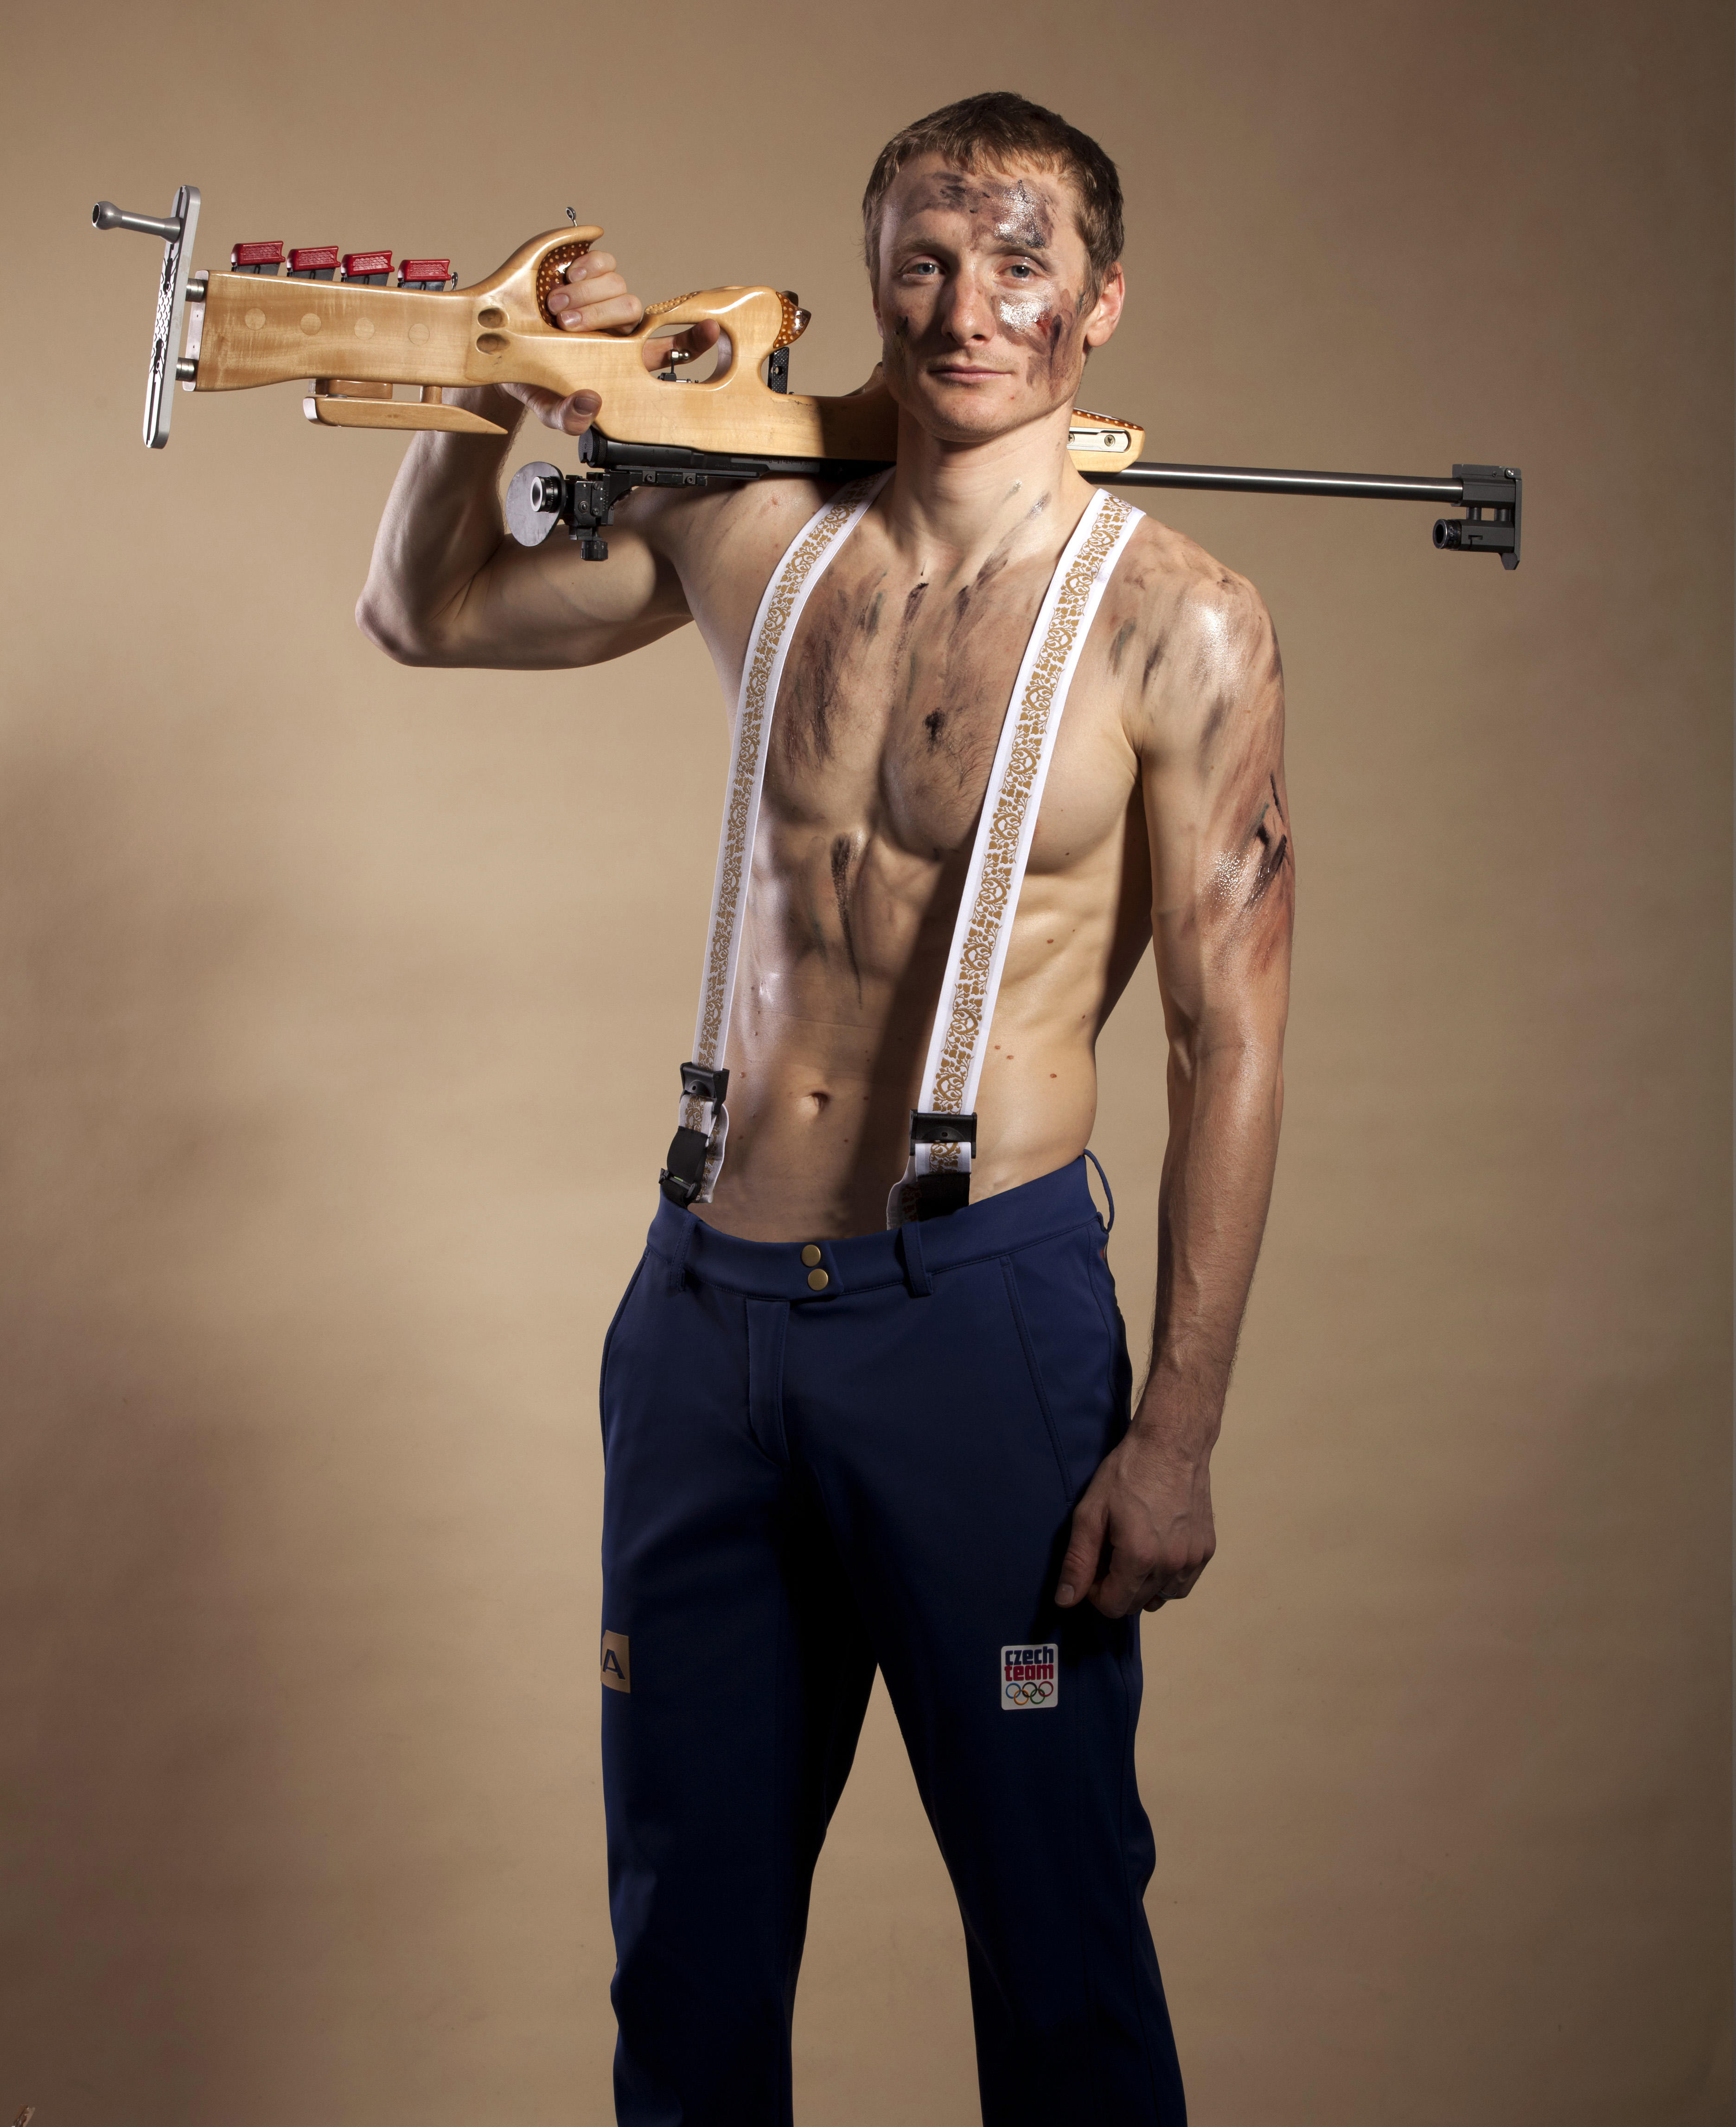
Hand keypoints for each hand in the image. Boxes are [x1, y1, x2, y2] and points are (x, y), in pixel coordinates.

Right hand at [502, 252, 722, 438]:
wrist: (499, 347)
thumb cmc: (533, 379)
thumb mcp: (548, 407)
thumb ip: (569, 417)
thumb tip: (590, 405)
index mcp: (623, 359)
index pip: (670, 349)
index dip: (693, 339)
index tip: (710, 330)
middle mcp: (619, 327)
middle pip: (635, 311)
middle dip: (600, 316)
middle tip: (566, 325)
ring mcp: (604, 297)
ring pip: (619, 286)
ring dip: (587, 296)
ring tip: (555, 308)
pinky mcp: (587, 271)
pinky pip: (604, 261)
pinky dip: (586, 268)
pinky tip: (566, 278)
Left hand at [1053, 1425, 1216, 1618]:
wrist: (1173, 1444)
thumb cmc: (1128, 1472)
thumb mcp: (1091, 1512)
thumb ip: (1078, 1561)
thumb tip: (1065, 1601)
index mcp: (1139, 1557)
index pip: (1114, 1607)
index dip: (1095, 1593)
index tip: (1093, 1567)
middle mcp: (1170, 1565)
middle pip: (1136, 1604)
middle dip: (1117, 1587)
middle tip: (1110, 1553)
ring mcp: (1193, 1559)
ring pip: (1161, 1598)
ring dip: (1142, 1586)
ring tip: (1133, 1552)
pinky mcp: (1207, 1550)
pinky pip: (1183, 1584)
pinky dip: (1167, 1578)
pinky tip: (1157, 1552)